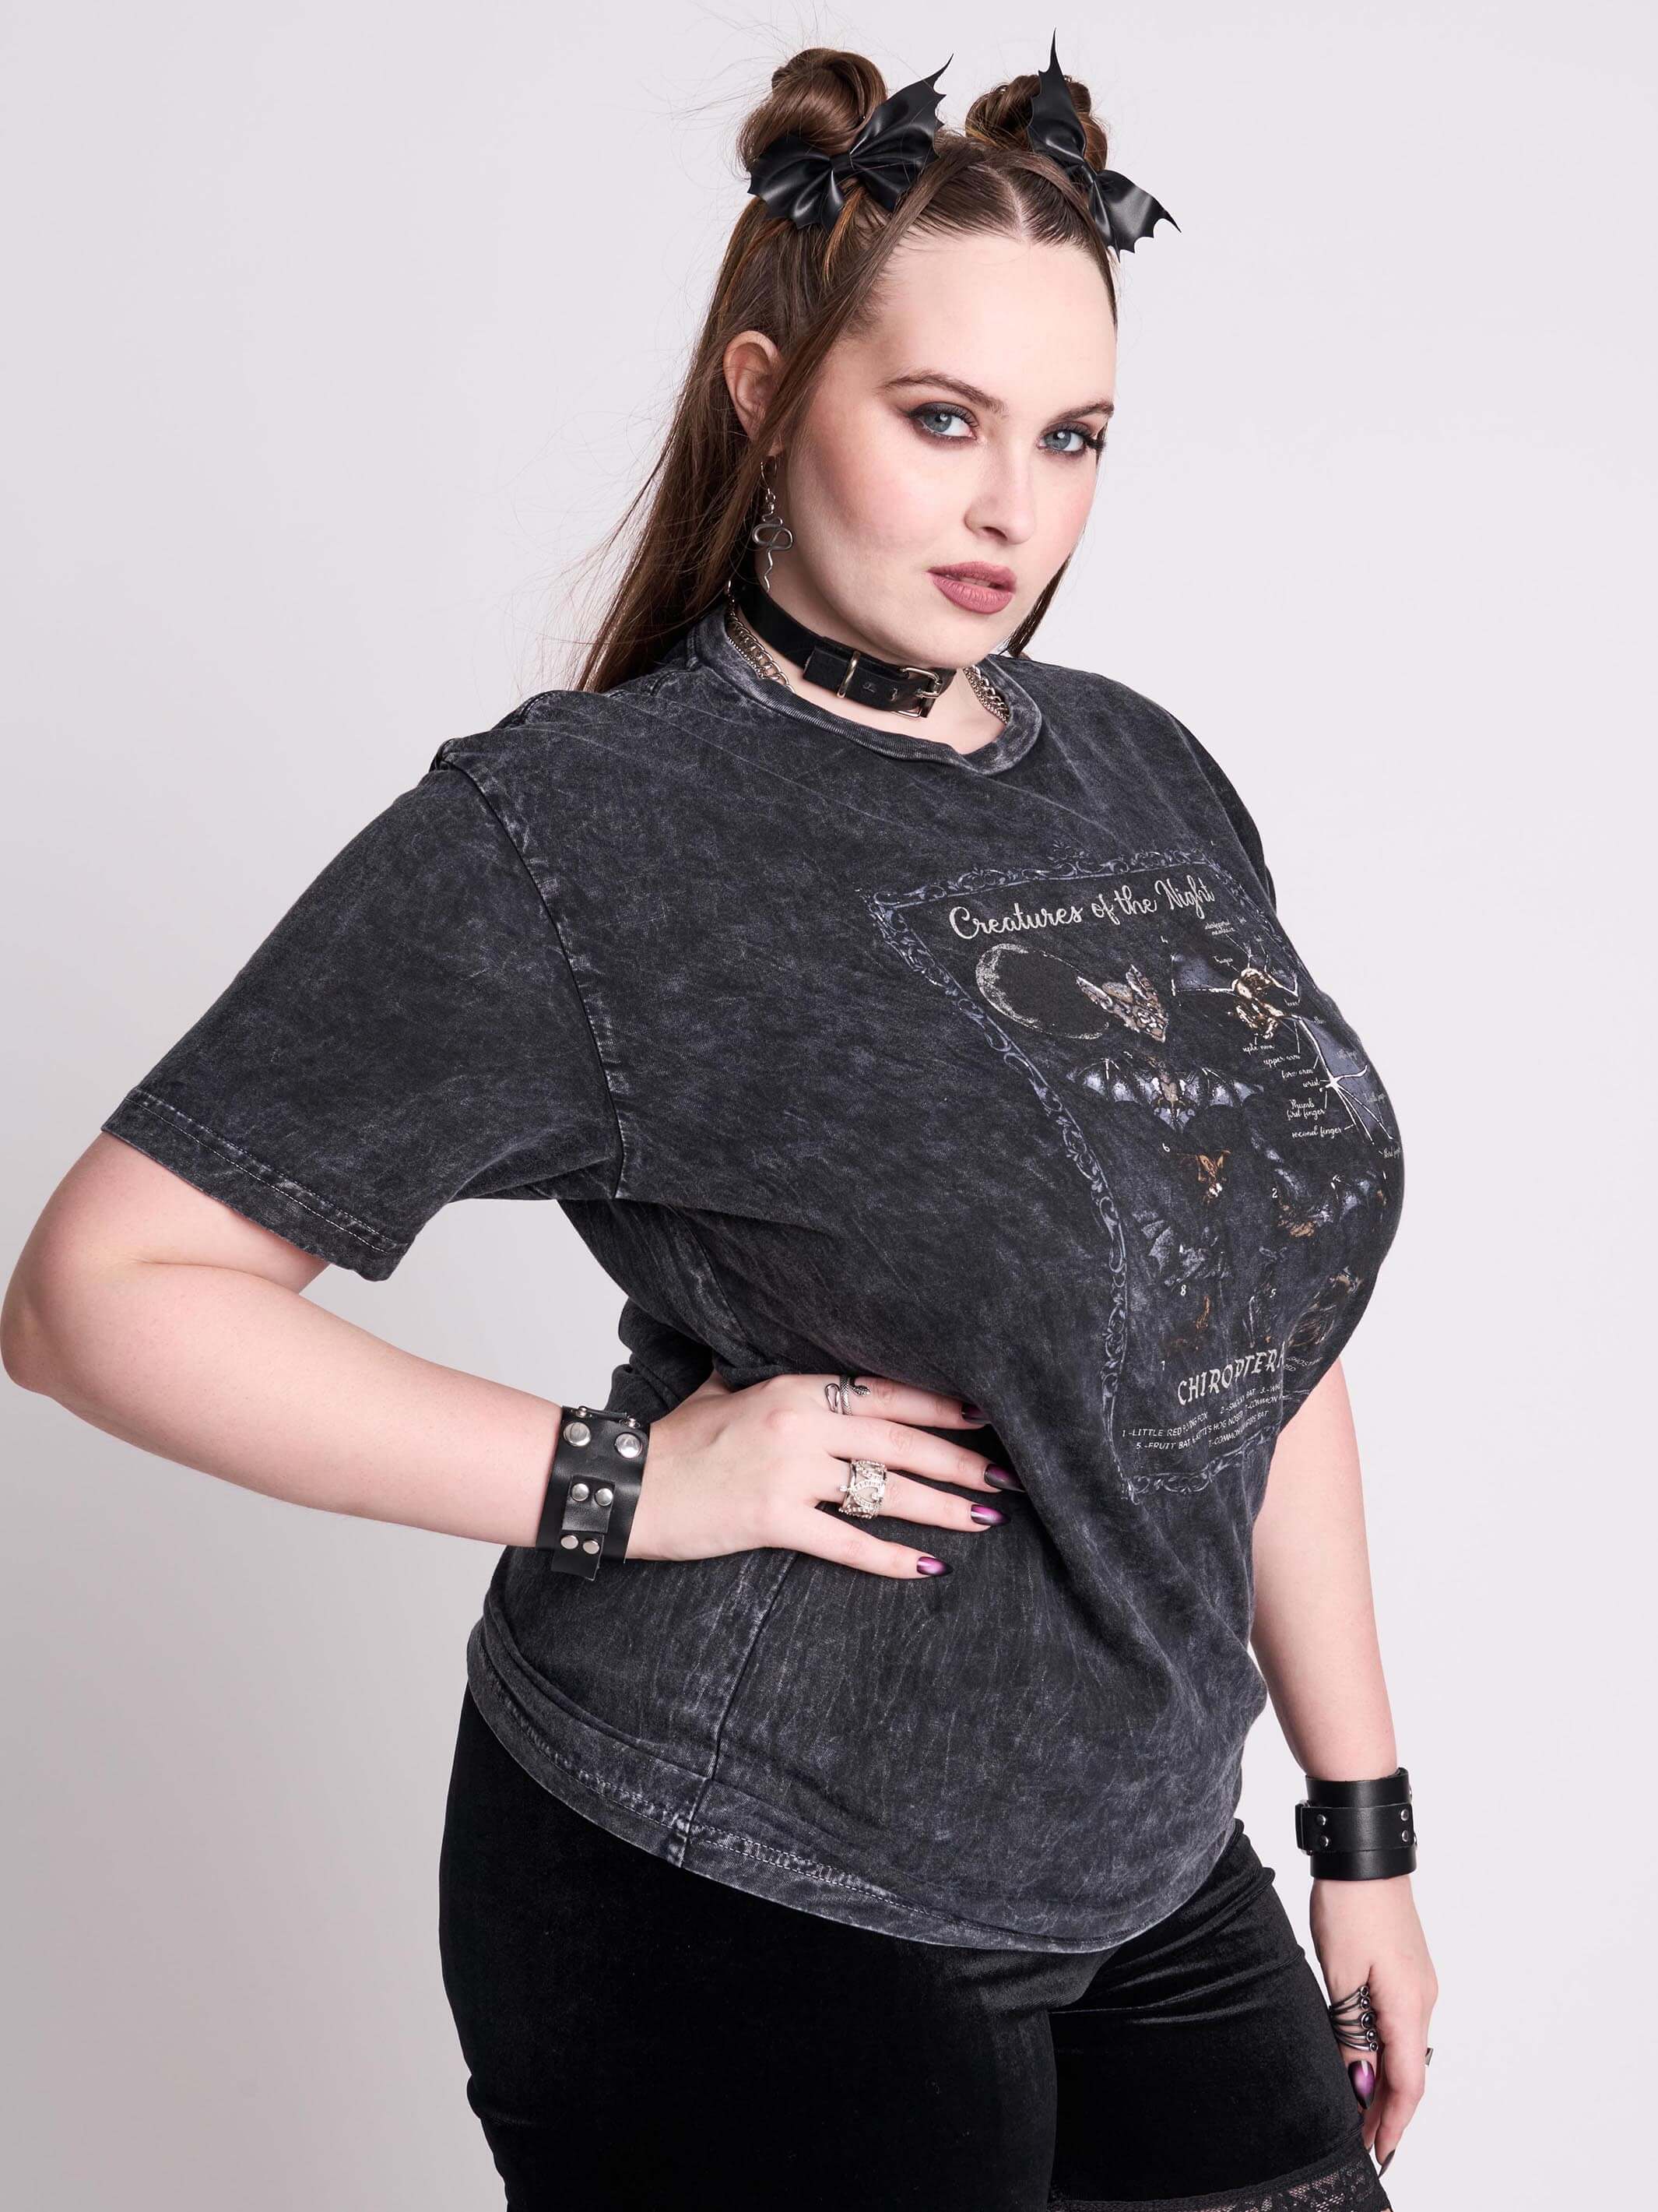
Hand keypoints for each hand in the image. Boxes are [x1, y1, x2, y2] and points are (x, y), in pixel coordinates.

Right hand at [624, 1370, 1019, 1575]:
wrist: (625, 1484)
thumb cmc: (674, 1439)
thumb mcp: (724, 1388)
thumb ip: (763, 1372)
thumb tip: (786, 1353)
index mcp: (794, 1387)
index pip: (885, 1392)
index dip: (941, 1405)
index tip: (986, 1417)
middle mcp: (799, 1424)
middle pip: (900, 1441)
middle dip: (960, 1461)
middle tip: (1006, 1479)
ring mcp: (787, 1472)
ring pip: (885, 1490)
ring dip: (942, 1508)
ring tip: (984, 1520)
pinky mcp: (772, 1519)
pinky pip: (846, 1540)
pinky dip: (890, 1558)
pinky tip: (928, 1569)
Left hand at [1309, 1873, 1438, 2175]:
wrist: (1363, 1853)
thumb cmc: (1350, 1907)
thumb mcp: (1341, 1976)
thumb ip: (1353, 2034)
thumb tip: (1363, 2087)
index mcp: (1409, 2004)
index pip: (1408, 2083)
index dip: (1393, 2122)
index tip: (1377, 2153)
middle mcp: (1423, 1997)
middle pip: (1410, 2070)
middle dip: (1387, 2109)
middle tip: (1359, 2140)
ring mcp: (1418, 1981)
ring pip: (1405, 2046)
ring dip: (1386, 2080)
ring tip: (1357, 2108)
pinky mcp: (1407, 1967)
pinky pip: (1401, 2022)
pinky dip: (1387, 2050)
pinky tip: (1366, 2057)